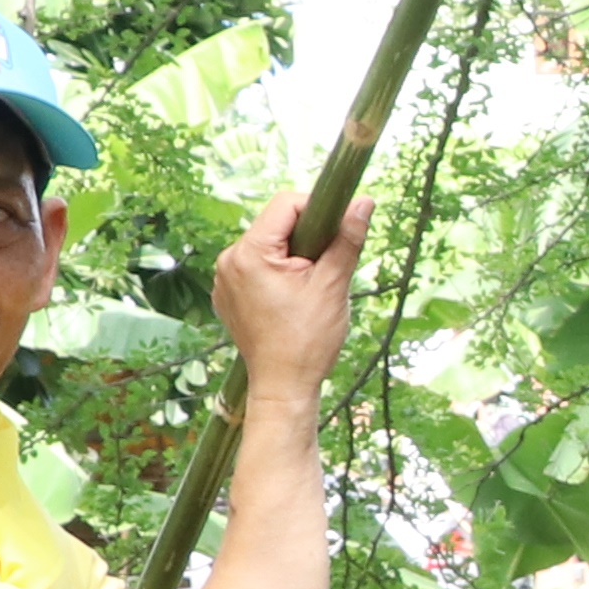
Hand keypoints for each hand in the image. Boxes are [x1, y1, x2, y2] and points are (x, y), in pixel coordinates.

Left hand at [205, 186, 362, 397]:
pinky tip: (289, 301)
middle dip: (305, 238)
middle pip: (275, 225)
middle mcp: (228, 260)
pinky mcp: (227, 295)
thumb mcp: (332, 285)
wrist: (284, 386)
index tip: (337, 233)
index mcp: (250, 253)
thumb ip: (347, 239)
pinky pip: (254, 269)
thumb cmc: (308, 340)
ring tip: (306, 289)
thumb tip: (364, 202)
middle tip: (323, 270)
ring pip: (266, 247)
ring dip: (291, 257)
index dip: (318, 210)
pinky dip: (275, 275)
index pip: (286, 204)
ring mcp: (224, 279)